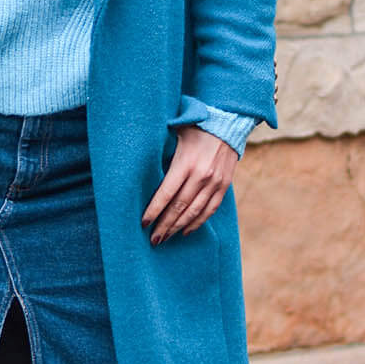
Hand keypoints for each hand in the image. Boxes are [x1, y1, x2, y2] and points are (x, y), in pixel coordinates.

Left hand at [141, 125, 238, 244]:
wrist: (227, 123)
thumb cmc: (194, 128)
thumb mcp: (174, 134)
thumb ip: (160, 151)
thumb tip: (137, 166)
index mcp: (185, 163)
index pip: (166, 194)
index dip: (154, 211)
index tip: (144, 224)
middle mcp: (201, 175)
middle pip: (179, 207)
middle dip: (164, 225)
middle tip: (153, 240)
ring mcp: (214, 182)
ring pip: (194, 212)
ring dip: (178, 228)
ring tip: (165, 238)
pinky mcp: (224, 186)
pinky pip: (210, 209)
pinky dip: (197, 222)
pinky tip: (185, 231)